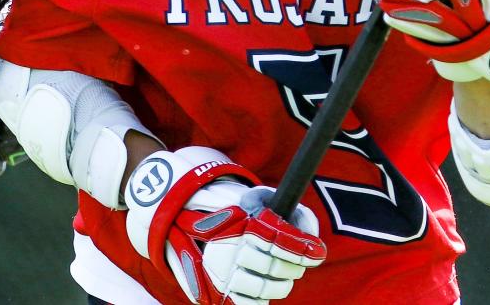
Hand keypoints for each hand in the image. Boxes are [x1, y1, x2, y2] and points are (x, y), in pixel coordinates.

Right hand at [125, 147, 325, 304]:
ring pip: (268, 288)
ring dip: (281, 282)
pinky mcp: (214, 291)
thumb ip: (277, 206)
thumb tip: (305, 227)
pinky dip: (261, 299)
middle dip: (294, 265)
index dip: (305, 249)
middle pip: (279, 268)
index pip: (281, 241)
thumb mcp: (246, 195)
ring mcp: (221, 273)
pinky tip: (264, 289)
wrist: (173, 214)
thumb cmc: (219, 204)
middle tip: (298, 260)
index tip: (316, 252)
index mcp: (240, 223)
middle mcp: (231, 249)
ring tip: (282, 273)